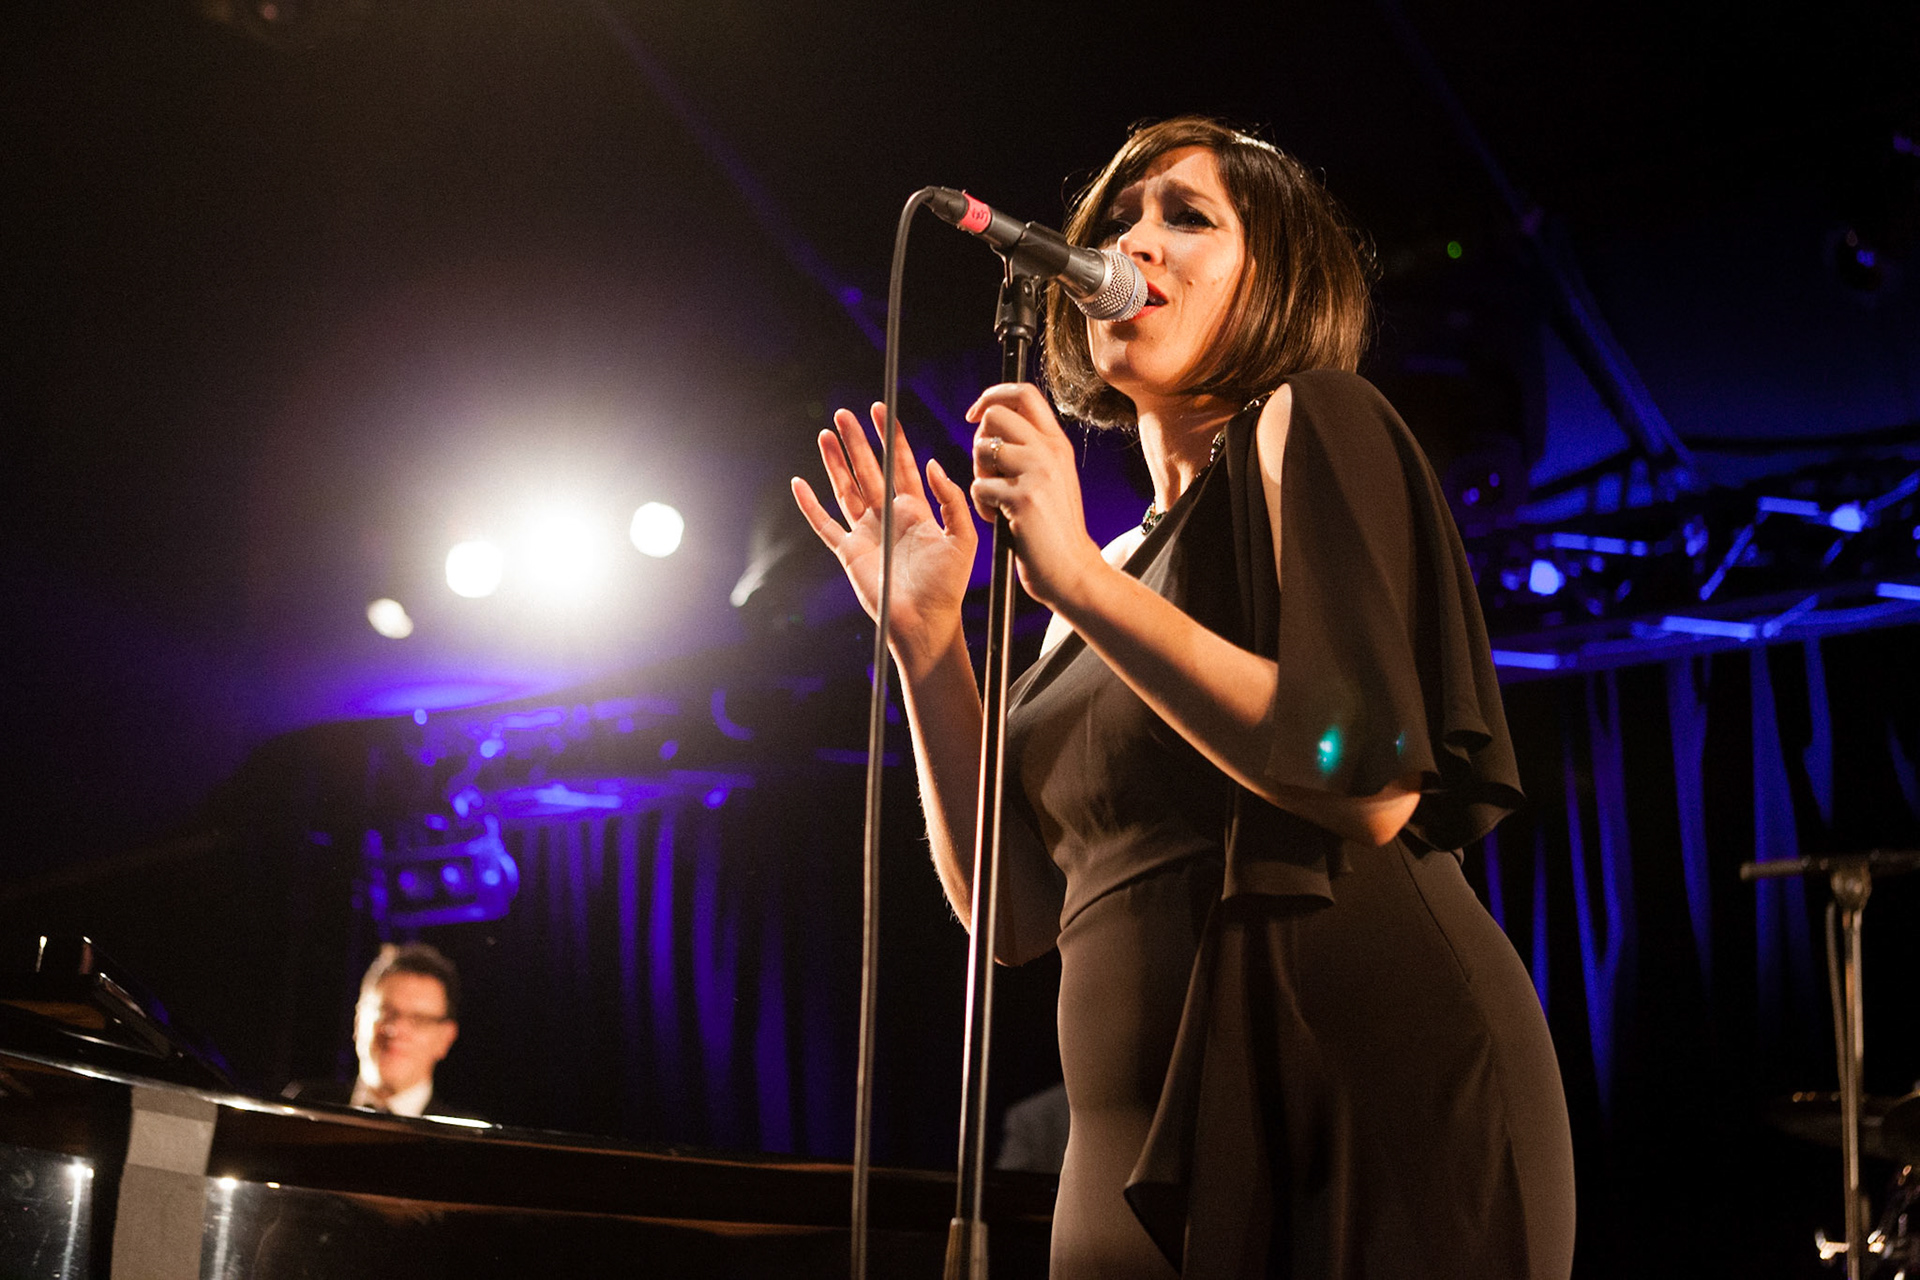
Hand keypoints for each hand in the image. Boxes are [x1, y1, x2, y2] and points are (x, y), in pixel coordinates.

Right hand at [791, 403, 977, 677]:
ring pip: (845, 489)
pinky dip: (809, 506)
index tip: (881, 410)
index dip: (891, 438)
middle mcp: (888, 517)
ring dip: (834, 463)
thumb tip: (931, 464)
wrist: (925, 622)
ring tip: (825, 434)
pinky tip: (799, 484)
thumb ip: (950, 500)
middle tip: (845, 413)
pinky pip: (824, 525)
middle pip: (868, 470)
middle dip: (857, 441)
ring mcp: (866, 533)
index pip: (901, 465)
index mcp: (916, 510)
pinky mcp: (848, 552)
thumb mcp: (962, 537)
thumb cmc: (948, 586)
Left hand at [965, 382, 1104, 610]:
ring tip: (994, 500)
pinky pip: (979, 487)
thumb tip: (991, 422)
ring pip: (982, 449)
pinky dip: (980, 506)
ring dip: (978, 475)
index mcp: (1057, 443)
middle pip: (994, 416)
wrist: (1072, 569)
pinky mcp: (1023, 498)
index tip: (974, 415)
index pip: (1024, 393)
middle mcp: (1050, 451)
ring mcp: (1038, 473)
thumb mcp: (1052, 477)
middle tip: (988, 473)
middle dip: (979, 442)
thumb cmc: (1054, 528)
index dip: (991, 396)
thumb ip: (1031, 449)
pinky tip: (998, 519)